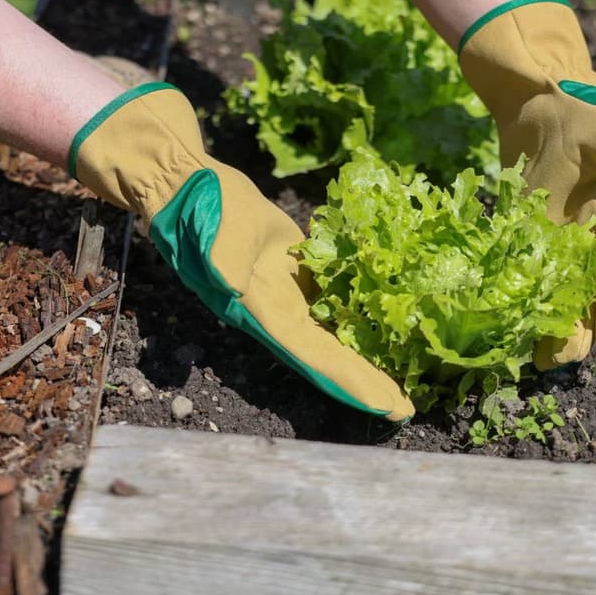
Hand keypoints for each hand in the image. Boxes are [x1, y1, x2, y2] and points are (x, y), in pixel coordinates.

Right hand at [70, 81, 414, 420]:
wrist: (190, 185)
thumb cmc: (199, 205)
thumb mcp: (209, 227)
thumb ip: (221, 258)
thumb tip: (232, 285)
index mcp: (260, 308)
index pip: (310, 354)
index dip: (345, 380)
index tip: (379, 404)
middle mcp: (277, 311)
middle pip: (328, 356)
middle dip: (364, 382)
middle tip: (405, 410)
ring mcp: (290, 294)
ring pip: (333, 334)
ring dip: (365, 358)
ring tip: (401, 382)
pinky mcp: (299, 272)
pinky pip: (334, 302)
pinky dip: (361, 318)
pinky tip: (389, 329)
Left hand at [459, 0, 595, 367]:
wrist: (537, 114)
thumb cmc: (571, 125)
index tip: (566, 342)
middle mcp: (589, 261)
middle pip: (583, 328)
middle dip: (561, 344)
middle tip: (529, 351)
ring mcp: (558, 263)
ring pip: (555, 320)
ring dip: (537, 336)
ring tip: (507, 344)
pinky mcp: (529, 259)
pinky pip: (527, 301)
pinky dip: (515, 316)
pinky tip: (493, 322)